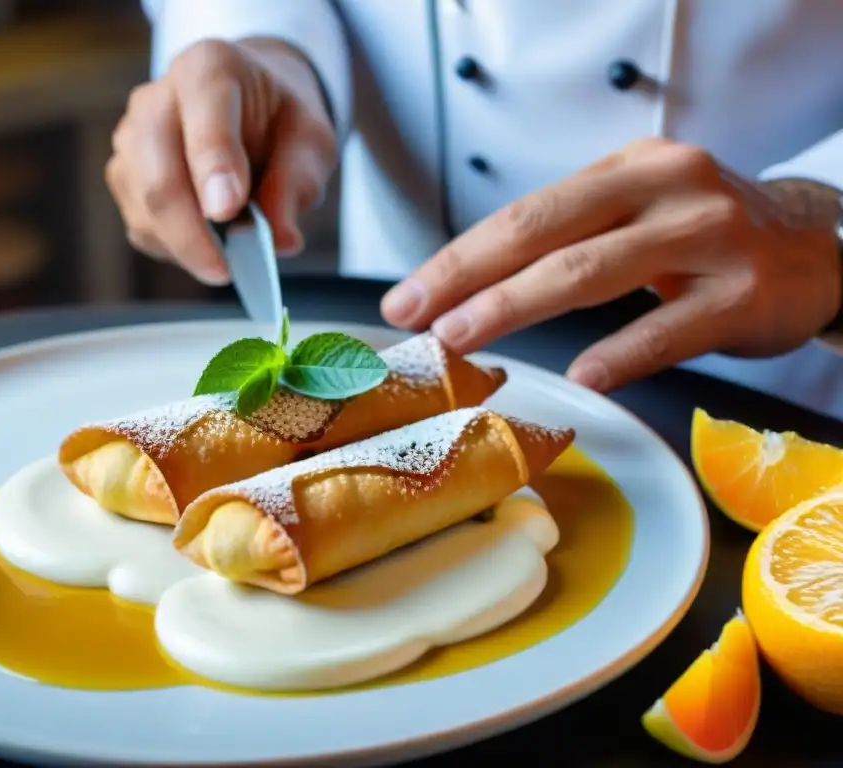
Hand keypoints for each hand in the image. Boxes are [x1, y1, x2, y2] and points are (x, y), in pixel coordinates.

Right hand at [106, 38, 336, 283]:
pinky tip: (208, 247)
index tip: (228, 211)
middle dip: (191, 233)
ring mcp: (131, 139)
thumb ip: (296, 183)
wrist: (251, 109)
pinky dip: (176, 250)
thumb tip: (281, 240)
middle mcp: (157, 99)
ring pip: (144, 208)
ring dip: (186, 247)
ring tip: (231, 259)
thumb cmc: (280, 121)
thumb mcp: (310, 141)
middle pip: (159, 175)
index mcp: (209, 68)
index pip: (204, 112)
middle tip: (226, 271)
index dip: (214, 164)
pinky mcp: (124, 178)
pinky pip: (142, 227)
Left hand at [381, 137, 841, 391]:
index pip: (525, 212)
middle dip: (467, 278)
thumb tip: (470, 282)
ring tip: (460, 338)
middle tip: (414, 317)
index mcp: (627, 168)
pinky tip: (579, 374)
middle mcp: (665, 189)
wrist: (818, 246)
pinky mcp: (742, 295)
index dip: (459, 256)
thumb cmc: (703, 235)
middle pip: (544, 234)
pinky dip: (620, 352)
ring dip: (515, 307)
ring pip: (591, 272)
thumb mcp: (637, 210)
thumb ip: (568, 234)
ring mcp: (708, 238)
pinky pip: (668, 329)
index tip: (406, 295)